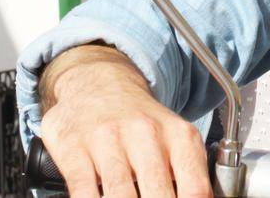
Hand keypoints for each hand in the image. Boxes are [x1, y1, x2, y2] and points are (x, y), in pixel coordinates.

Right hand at [39, 44, 211, 197]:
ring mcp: (107, 139)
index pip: (195, 188)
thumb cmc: (140, 121)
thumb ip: (190, 177)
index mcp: (179, 135)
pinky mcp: (74, 148)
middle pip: (159, 195)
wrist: (98, 82)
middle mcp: (145, 133)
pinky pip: (84, 192)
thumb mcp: (176, 140)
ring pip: (121, 195)